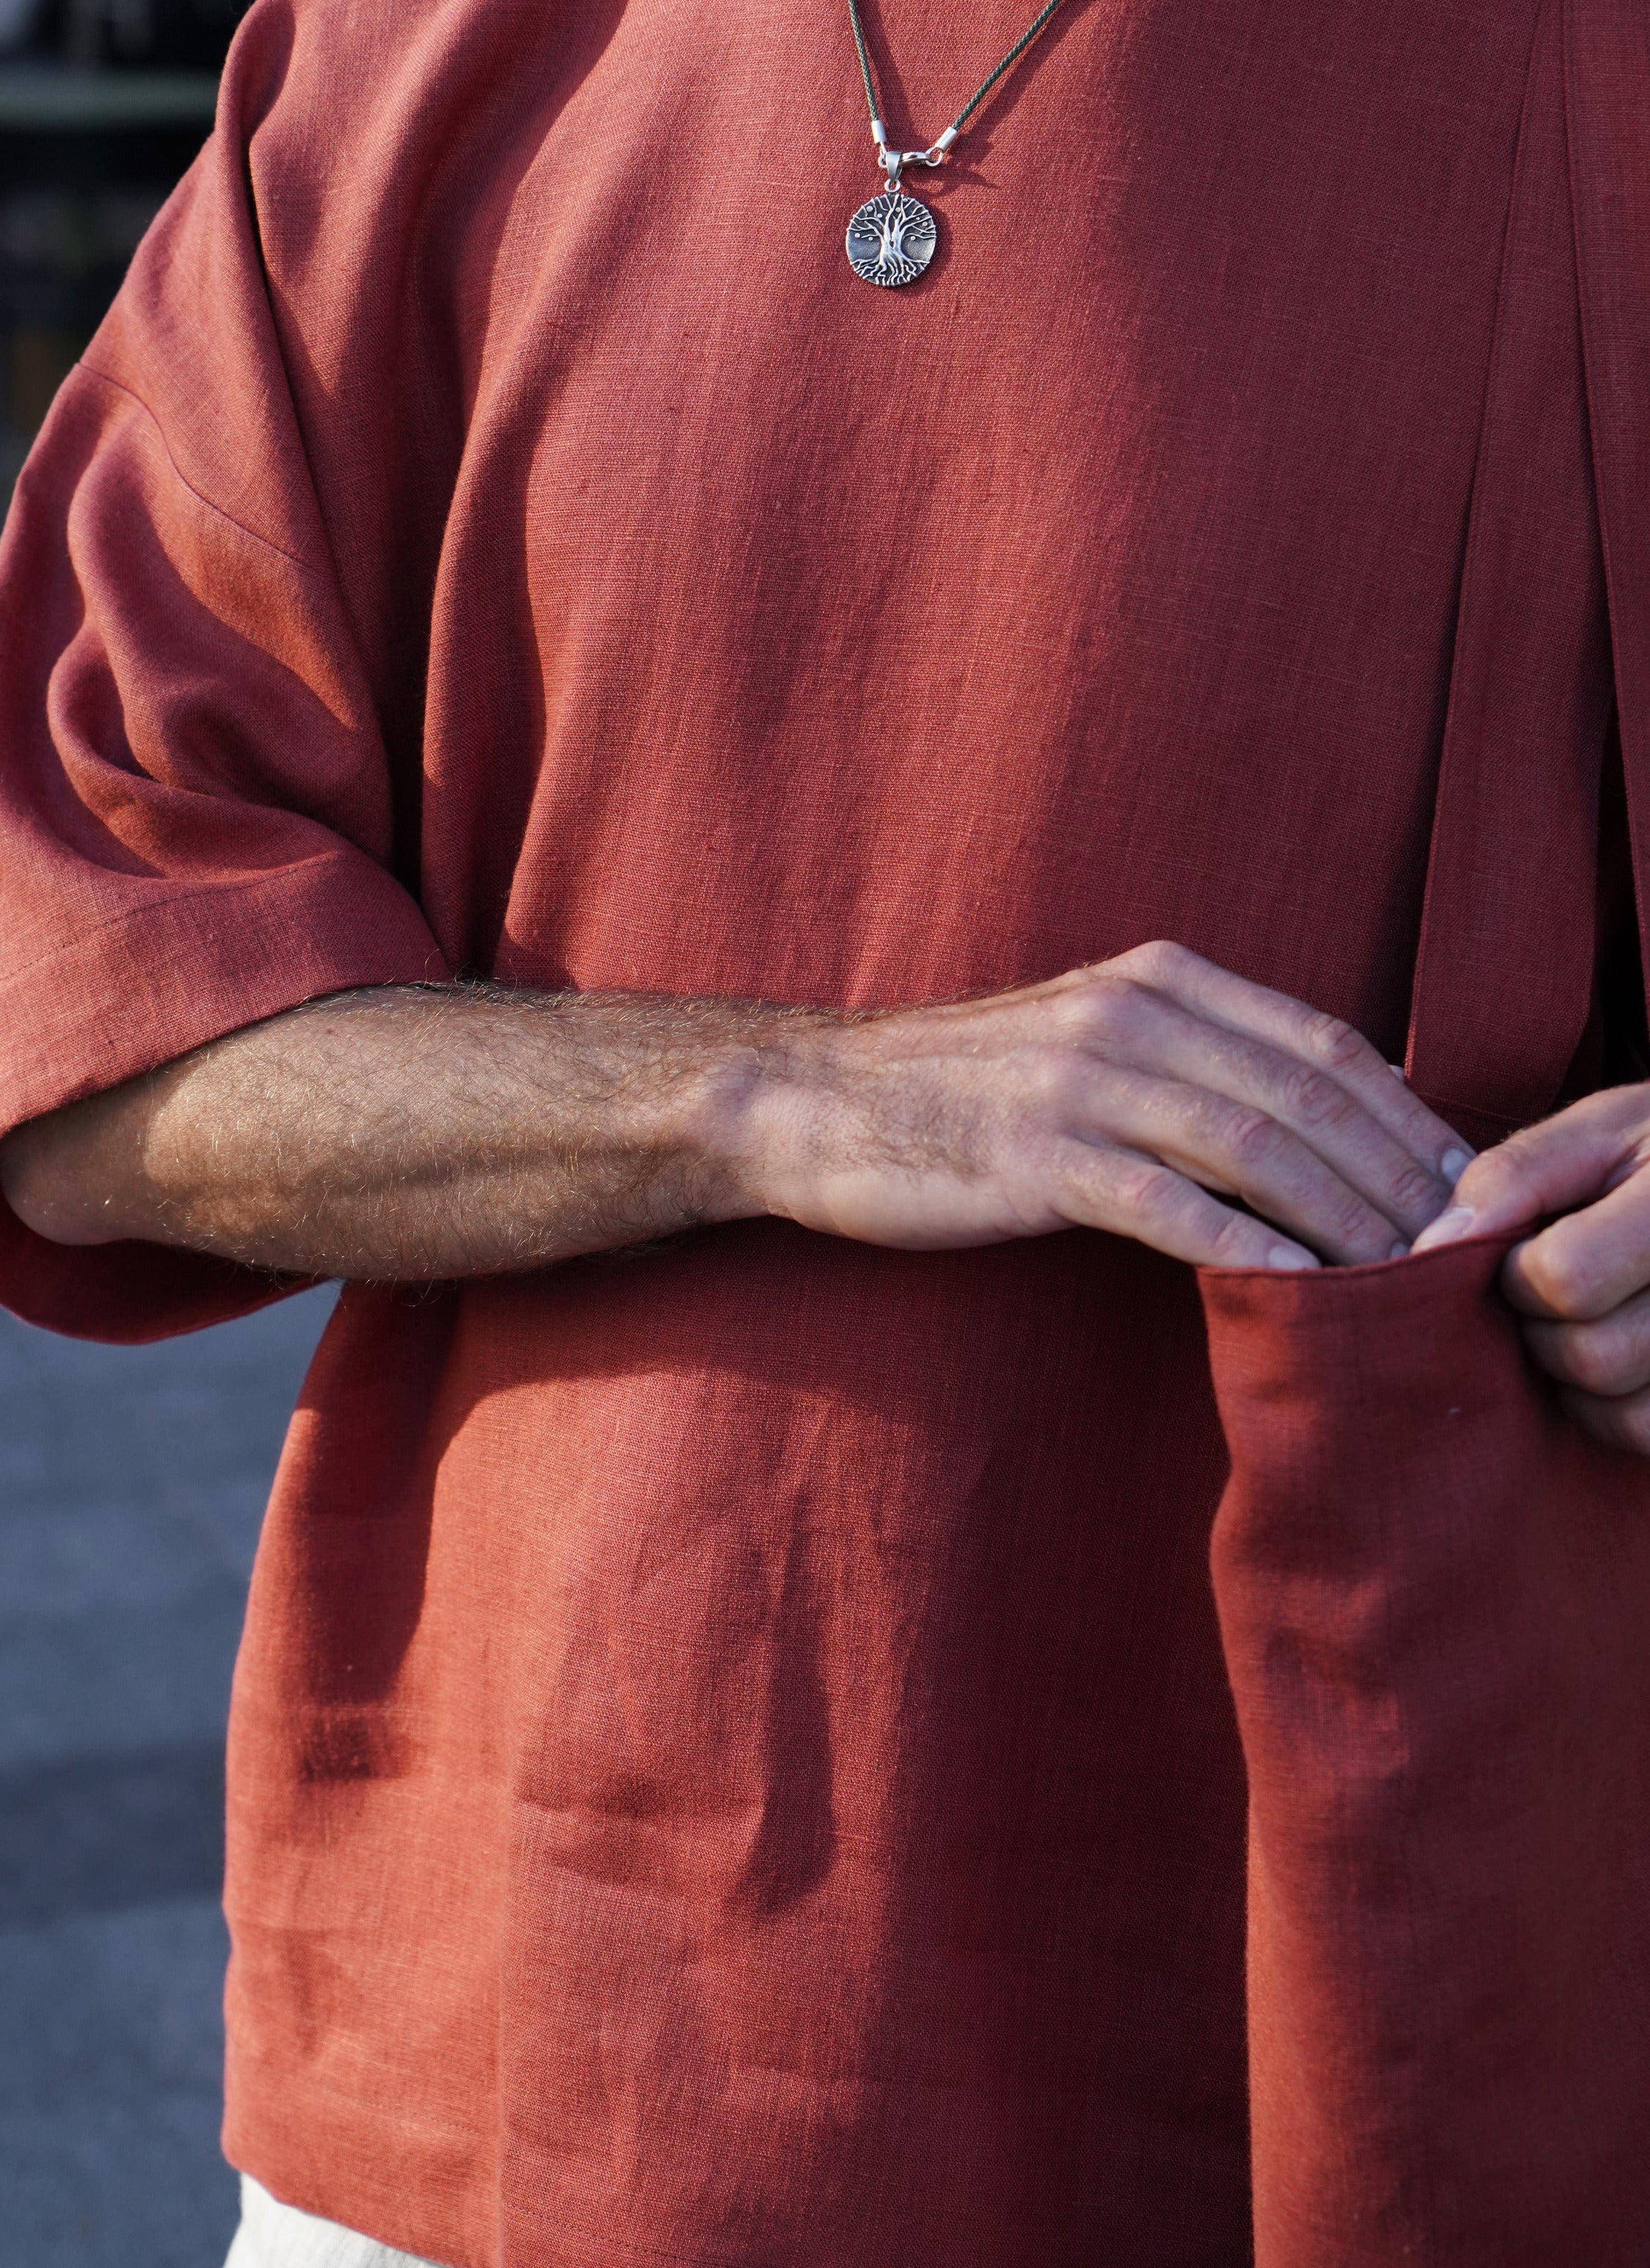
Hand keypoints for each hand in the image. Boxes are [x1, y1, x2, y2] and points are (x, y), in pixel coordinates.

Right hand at [722, 942, 1468, 1271]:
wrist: (806, 1103)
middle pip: (1307, 1094)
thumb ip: (1187, 1060)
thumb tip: (1308, 1126)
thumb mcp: (1085, 1039)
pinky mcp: (1034, 1156)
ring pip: (1254, 1146)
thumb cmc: (954, 1093)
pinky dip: (1244, 1247)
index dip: (1408, 1117)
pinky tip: (1298, 1289)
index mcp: (1154, 978)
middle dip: (1397, 1176)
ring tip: (1402, 1282)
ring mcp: (1078, 1081)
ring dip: (1342, 1219)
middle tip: (1456, 1249)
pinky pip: (1165, 1204)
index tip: (1461, 1186)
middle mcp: (1127, 1014)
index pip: (1323, 1041)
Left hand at [1413, 1086, 1649, 1450]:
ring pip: (1621, 1410)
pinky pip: (1646, 1432)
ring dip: (1575, 1376)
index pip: (1565, 1278)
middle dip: (1542, 1330)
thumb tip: (1432, 1248)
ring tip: (1586, 1320)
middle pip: (1591, 1356)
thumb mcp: (1602, 1129)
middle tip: (1552, 1290)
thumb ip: (1515, 1177)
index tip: (1522, 1251)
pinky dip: (1614, 1411)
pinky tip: (1618, 1354)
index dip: (1518, 1273)